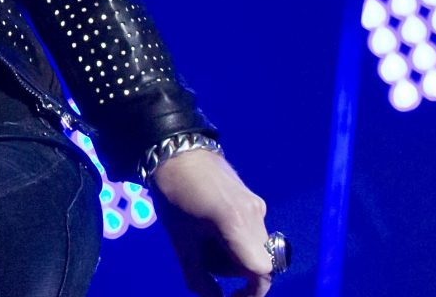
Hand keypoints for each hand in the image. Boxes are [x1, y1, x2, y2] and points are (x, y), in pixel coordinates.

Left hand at [150, 149, 275, 296]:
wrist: (177, 152)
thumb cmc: (174, 196)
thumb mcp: (182, 241)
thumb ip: (198, 275)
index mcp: (238, 225)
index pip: (261, 271)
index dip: (252, 292)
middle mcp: (255, 216)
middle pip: (258, 261)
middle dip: (235, 271)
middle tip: (204, 261)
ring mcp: (257, 206)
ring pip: (255, 247)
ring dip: (234, 255)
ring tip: (203, 239)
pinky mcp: (253, 199)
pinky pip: (252, 231)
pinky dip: (236, 239)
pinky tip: (211, 227)